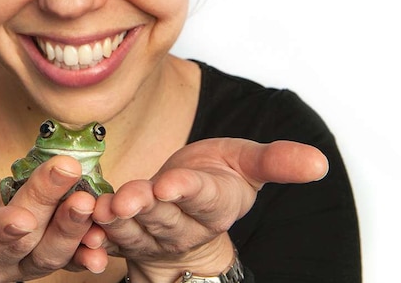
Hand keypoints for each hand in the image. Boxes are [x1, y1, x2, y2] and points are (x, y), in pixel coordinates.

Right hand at [0, 154, 108, 282]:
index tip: (20, 217)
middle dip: (49, 207)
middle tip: (70, 174)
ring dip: (74, 229)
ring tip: (92, 201)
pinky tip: (106, 238)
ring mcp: (25, 262)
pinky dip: (89, 251)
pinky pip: (72, 259)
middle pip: (26, 238)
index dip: (1, 229)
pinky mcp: (48, 256)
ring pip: (53, 253)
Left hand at [84, 139, 327, 281]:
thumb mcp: (249, 164)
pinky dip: (94, 235)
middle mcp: (182, 224)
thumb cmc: (221, 179)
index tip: (169, 184)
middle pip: (161, 216)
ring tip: (98, 208)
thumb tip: (319, 162)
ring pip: (132, 228)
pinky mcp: (127, 236)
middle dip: (143, 208)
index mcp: (213, 202)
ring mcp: (153, 233)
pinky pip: (108, 239)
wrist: (194, 208)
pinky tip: (81, 222)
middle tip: (125, 200)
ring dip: (113, 221)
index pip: (200, 197)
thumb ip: (277, 161)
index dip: (185, 192)